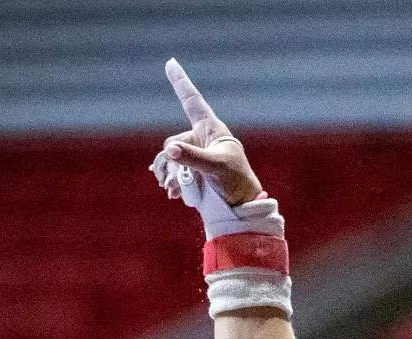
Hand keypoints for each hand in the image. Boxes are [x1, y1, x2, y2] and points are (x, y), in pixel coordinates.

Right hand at [153, 59, 261, 206]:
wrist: (242, 204)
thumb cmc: (236, 181)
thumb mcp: (215, 168)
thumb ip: (192, 157)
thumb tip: (170, 150)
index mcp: (210, 129)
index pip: (192, 101)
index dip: (181, 82)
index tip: (170, 62)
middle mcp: (201, 138)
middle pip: (172, 142)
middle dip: (170, 162)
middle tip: (174, 183)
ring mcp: (196, 154)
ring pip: (170, 159)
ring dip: (169, 175)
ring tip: (174, 191)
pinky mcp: (193, 170)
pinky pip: (173, 171)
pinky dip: (171, 182)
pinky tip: (174, 194)